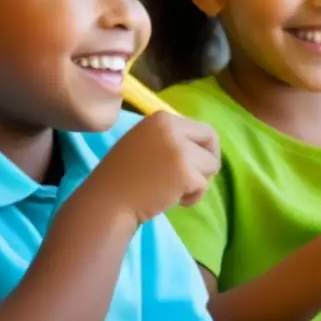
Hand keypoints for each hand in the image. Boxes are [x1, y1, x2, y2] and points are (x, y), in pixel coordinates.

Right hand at [92, 111, 220, 224]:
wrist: (109, 200)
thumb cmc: (124, 176)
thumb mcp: (145, 143)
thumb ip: (171, 139)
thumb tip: (201, 147)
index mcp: (162, 119)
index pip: (201, 129)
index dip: (201, 149)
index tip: (191, 164)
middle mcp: (172, 129)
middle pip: (211, 140)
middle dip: (207, 161)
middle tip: (191, 178)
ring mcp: (180, 151)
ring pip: (211, 165)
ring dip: (198, 181)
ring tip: (175, 190)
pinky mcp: (186, 174)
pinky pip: (203, 186)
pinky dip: (193, 197)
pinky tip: (174, 200)